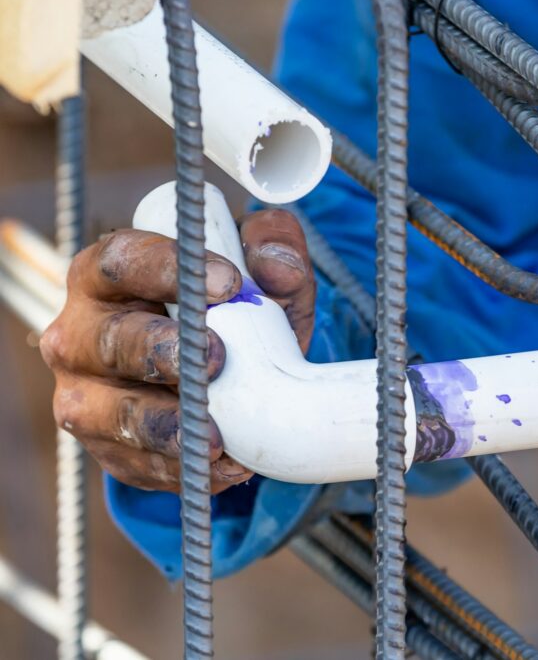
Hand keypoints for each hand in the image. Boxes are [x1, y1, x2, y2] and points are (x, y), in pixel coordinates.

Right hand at [40, 209, 316, 492]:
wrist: (234, 377)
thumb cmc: (235, 310)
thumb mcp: (263, 272)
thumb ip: (274, 246)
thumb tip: (276, 268)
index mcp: (108, 274)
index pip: (121, 260)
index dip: (168, 269)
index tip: (229, 283)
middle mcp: (81, 332)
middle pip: (110, 339)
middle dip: (162, 351)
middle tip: (217, 360)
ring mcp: (85, 394)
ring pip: (110, 412)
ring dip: (165, 426)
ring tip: (215, 437)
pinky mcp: (105, 447)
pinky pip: (135, 464)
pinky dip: (181, 470)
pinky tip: (224, 467)